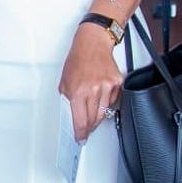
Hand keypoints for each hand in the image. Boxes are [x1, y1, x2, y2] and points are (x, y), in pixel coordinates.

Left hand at [58, 23, 122, 141]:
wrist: (93, 44)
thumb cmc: (78, 60)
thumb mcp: (64, 82)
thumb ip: (68, 100)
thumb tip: (72, 116)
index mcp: (78, 91)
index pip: (80, 120)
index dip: (81, 133)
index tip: (81, 138)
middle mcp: (94, 90)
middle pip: (93, 119)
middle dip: (89, 127)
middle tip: (86, 130)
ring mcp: (107, 86)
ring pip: (104, 112)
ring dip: (97, 117)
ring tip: (92, 115)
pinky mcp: (117, 83)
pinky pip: (112, 101)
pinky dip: (106, 103)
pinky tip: (100, 97)